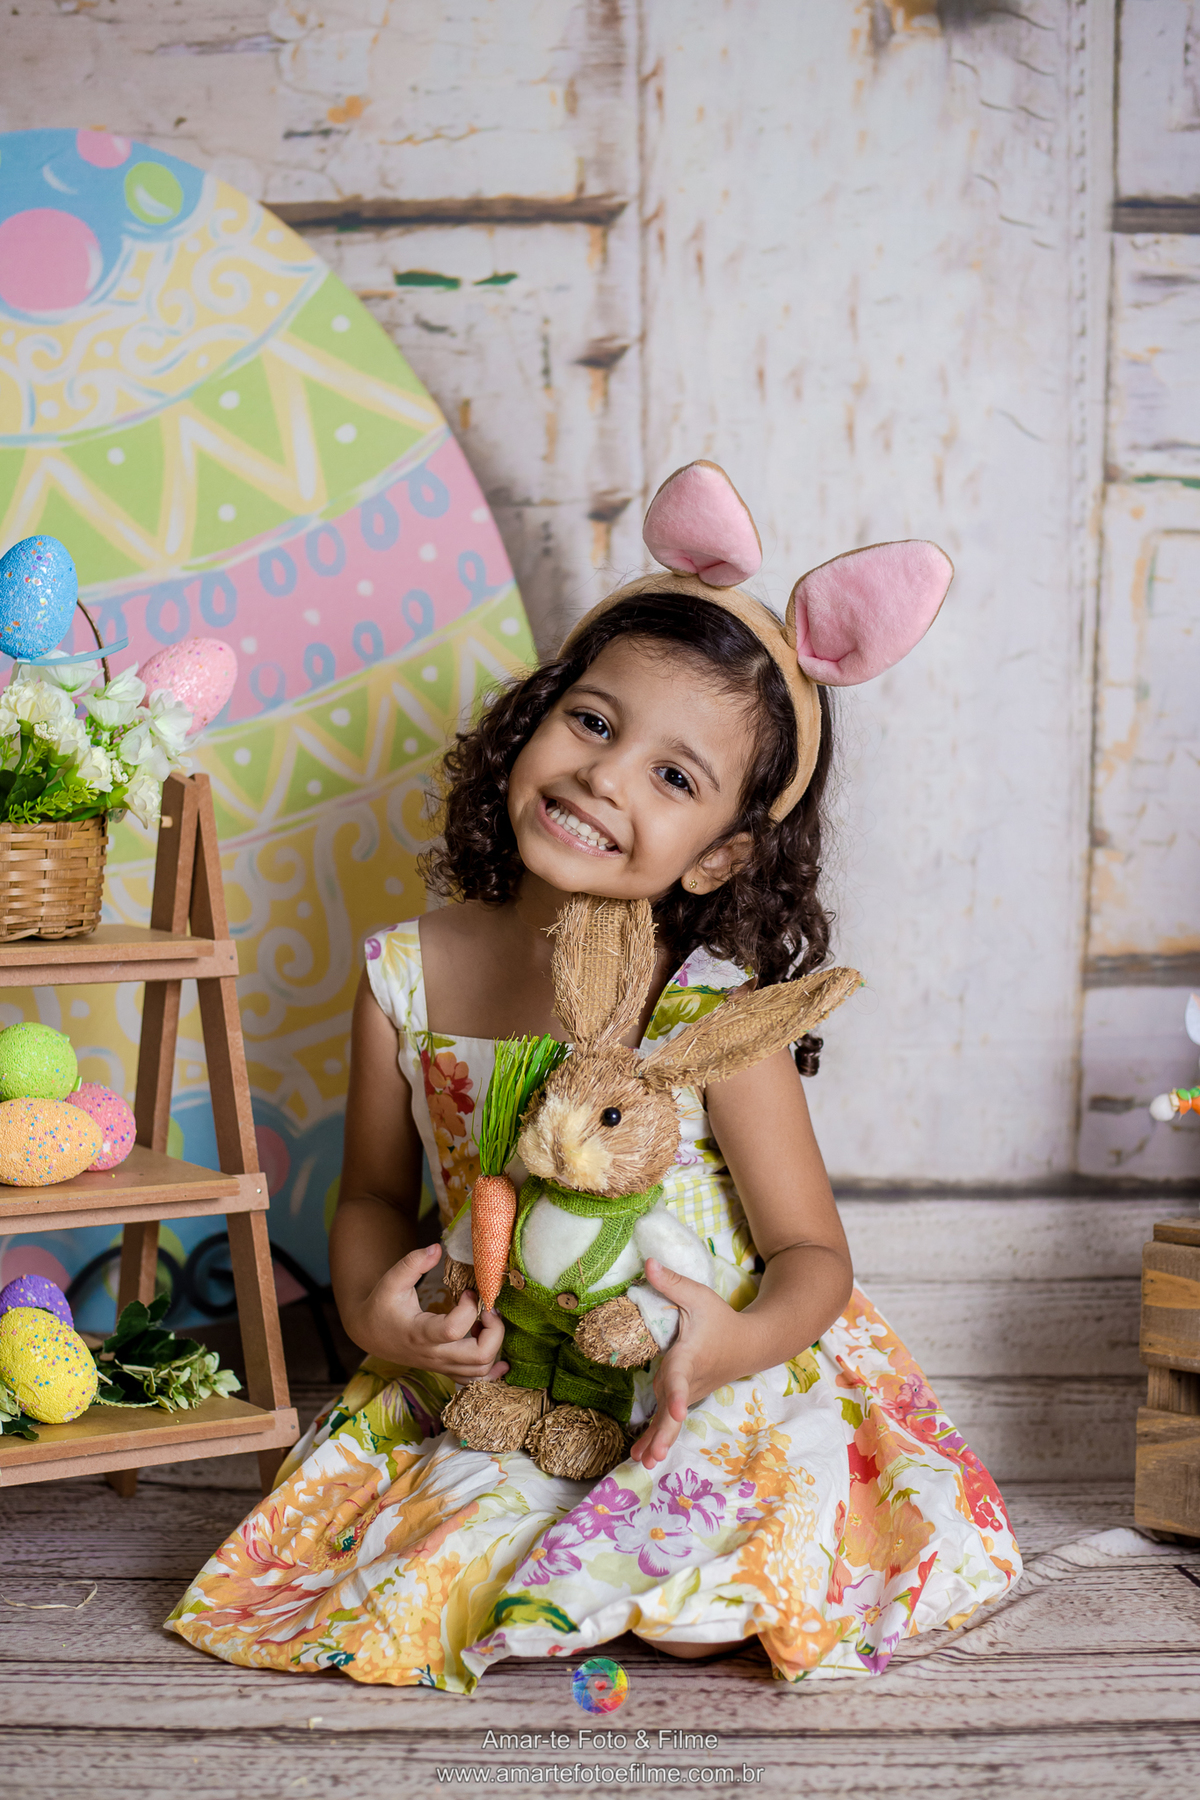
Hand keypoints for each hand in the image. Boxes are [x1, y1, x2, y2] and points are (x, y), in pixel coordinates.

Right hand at [348, 1243, 508, 1379]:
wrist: (370, 1334)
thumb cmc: (382, 1305)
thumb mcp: (392, 1280)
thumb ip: (413, 1263)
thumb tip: (437, 1247)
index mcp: (420, 1333)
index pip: (453, 1330)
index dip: (470, 1308)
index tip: (469, 1291)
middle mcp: (434, 1354)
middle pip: (478, 1356)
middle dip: (495, 1331)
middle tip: (489, 1310)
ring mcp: (441, 1365)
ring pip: (481, 1370)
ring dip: (494, 1345)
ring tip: (486, 1322)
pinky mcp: (445, 1369)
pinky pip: (474, 1380)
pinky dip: (491, 1370)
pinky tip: (497, 1354)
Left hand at [628, 1260, 748, 1471]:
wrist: (749, 1344)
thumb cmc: (722, 1319)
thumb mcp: (699, 1296)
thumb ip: (671, 1282)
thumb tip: (646, 1262)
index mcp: (690, 1357)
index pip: (682, 1379)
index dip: (679, 1396)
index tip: (678, 1410)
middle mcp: (690, 1380)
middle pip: (675, 1411)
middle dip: (664, 1434)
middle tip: (652, 1457)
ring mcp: (689, 1393)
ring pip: (671, 1420)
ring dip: (658, 1440)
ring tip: (642, 1462)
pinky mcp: (686, 1398)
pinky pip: (670, 1420)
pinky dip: (657, 1436)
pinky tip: (641, 1455)